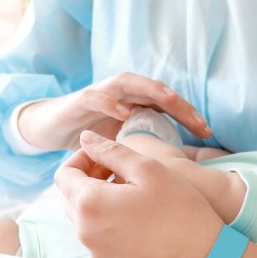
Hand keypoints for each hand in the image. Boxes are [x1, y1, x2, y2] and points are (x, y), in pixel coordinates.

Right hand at [18, 72, 211, 151]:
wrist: (48, 128)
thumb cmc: (89, 137)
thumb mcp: (121, 146)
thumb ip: (143, 151)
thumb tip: (175, 173)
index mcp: (135, 105)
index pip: (167, 105)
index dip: (188, 116)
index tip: (208, 133)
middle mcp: (122, 96)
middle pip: (156, 92)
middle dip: (179, 104)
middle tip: (198, 121)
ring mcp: (101, 95)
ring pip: (130, 84)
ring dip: (151, 90)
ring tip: (171, 101)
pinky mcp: (79, 100)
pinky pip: (96, 97)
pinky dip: (110, 102)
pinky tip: (124, 112)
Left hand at [54, 132, 256, 257]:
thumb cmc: (182, 211)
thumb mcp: (149, 169)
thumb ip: (112, 150)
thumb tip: (86, 139)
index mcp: (90, 204)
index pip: (63, 174)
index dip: (81, 158)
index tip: (105, 154)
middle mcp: (86, 232)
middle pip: (68, 196)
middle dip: (87, 177)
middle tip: (118, 169)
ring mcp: (97, 252)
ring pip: (82, 217)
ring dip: (97, 198)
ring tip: (130, 190)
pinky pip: (96, 236)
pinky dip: (106, 219)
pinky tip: (136, 214)